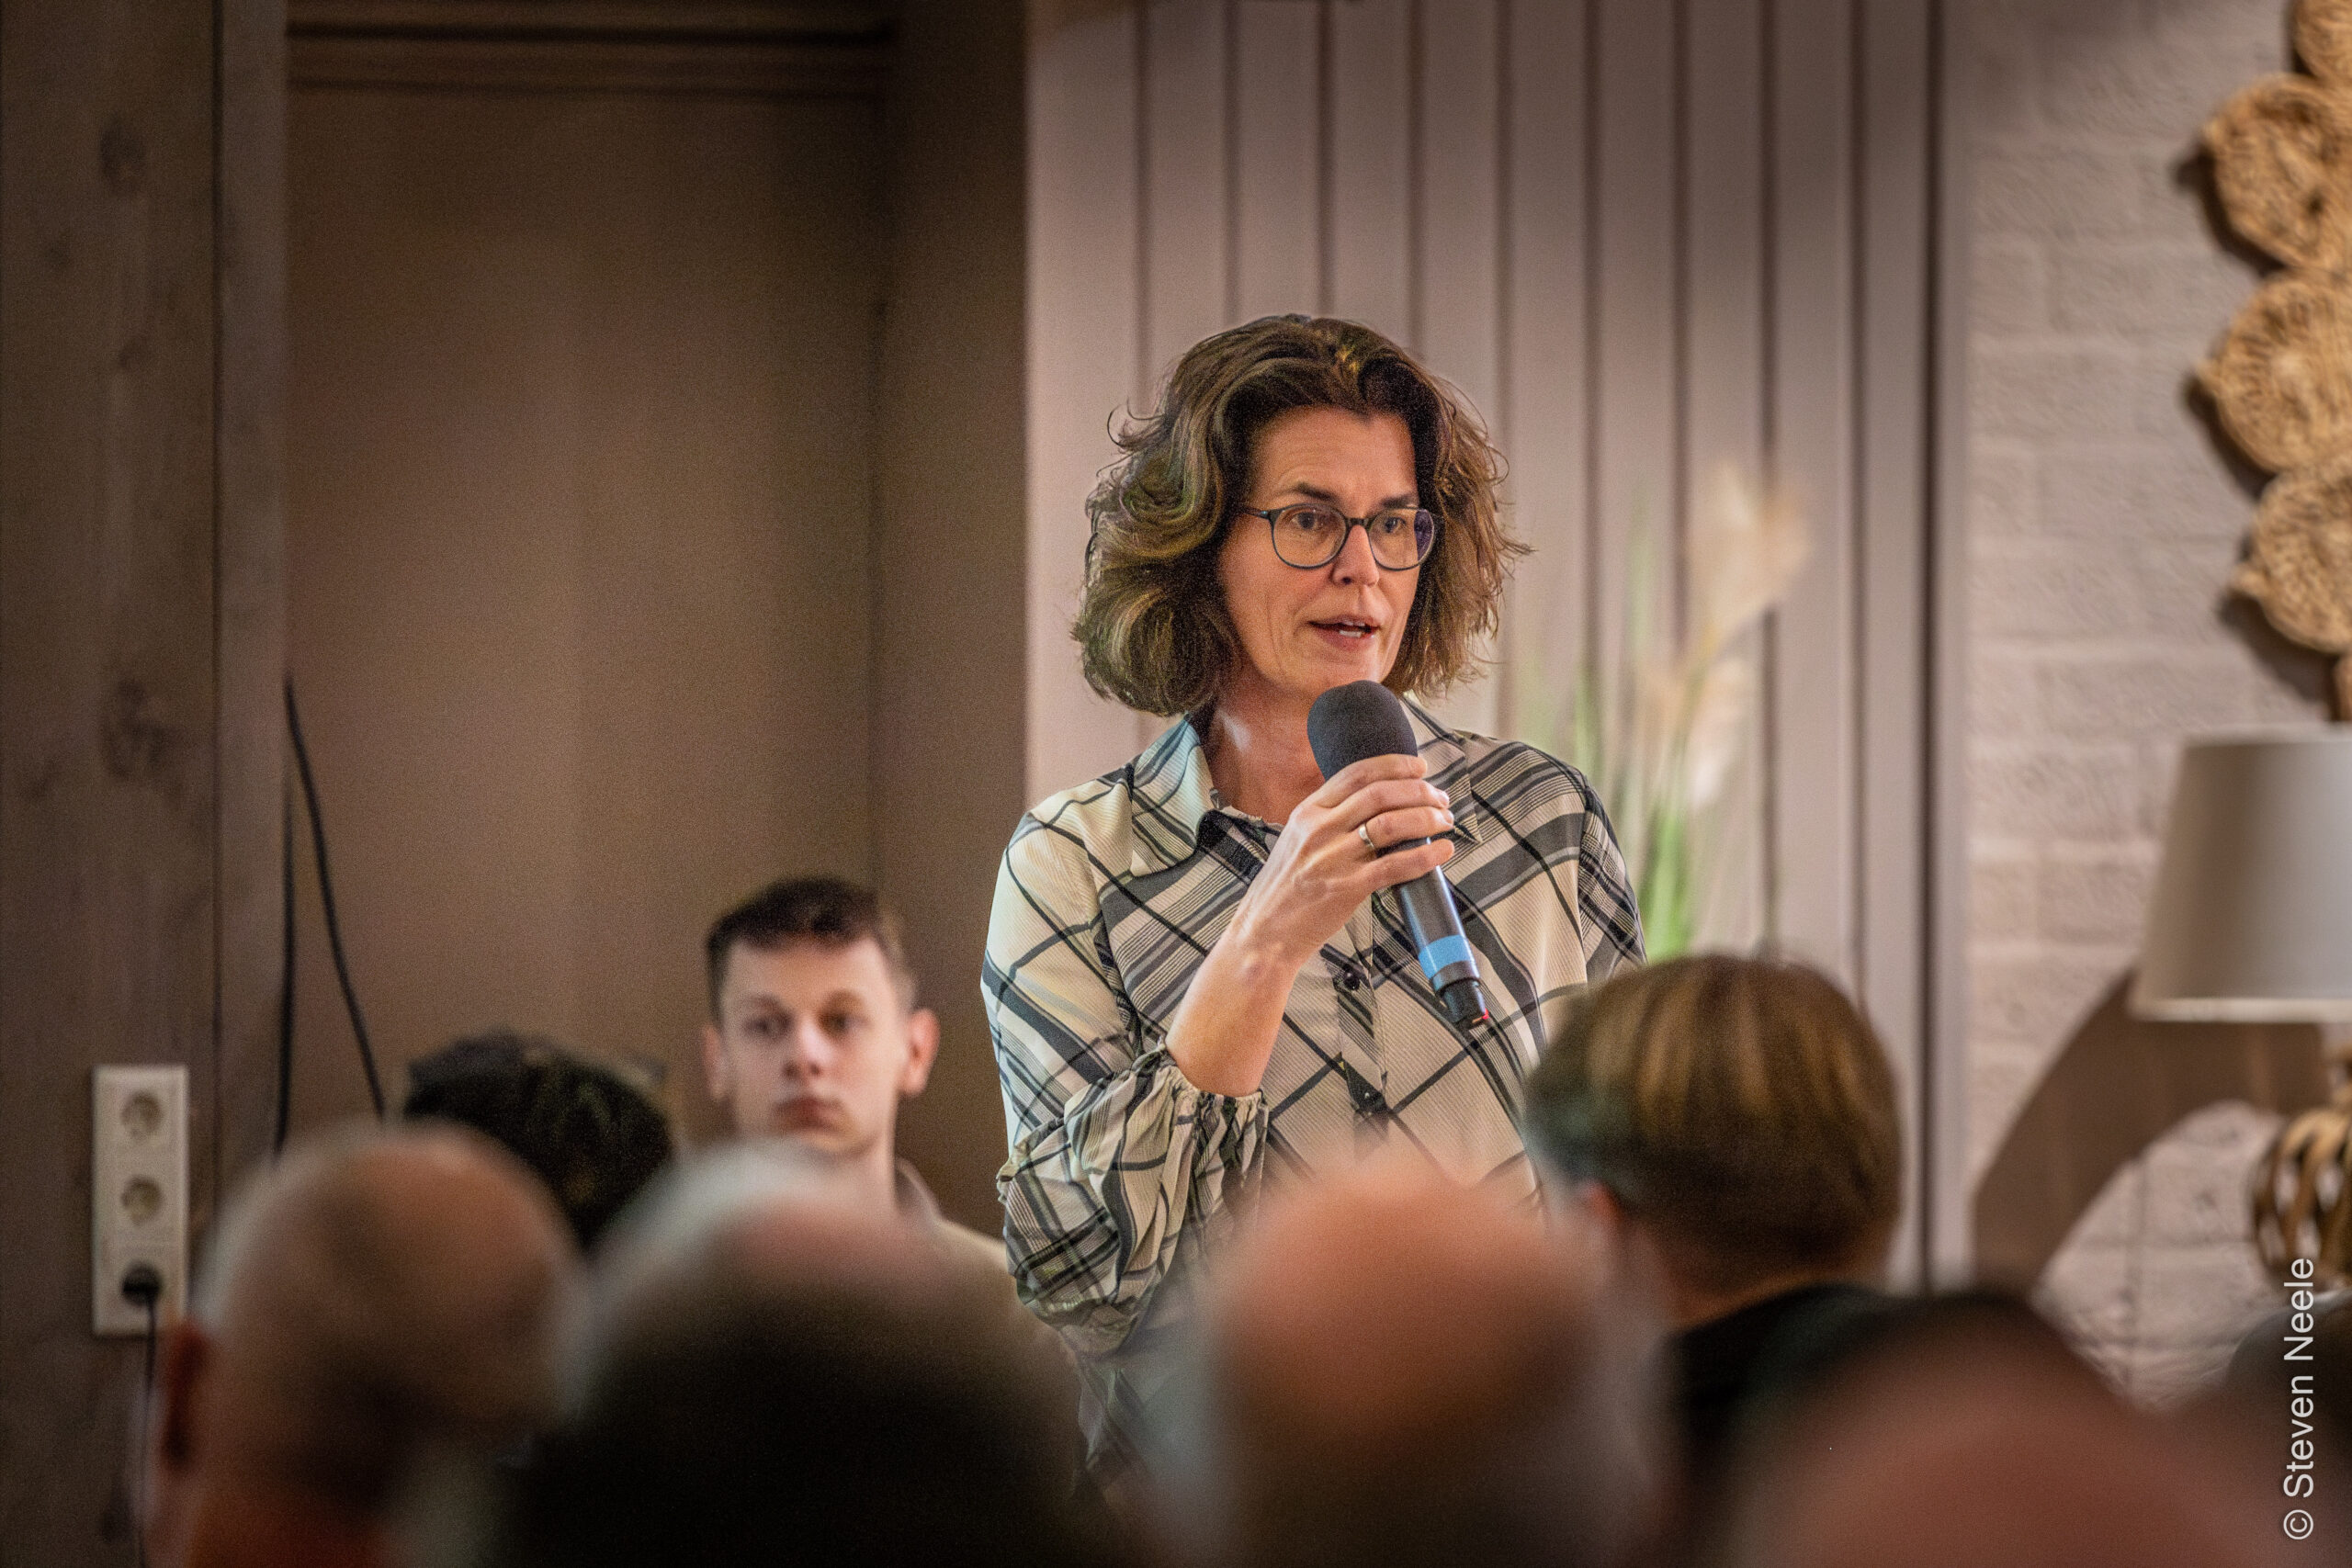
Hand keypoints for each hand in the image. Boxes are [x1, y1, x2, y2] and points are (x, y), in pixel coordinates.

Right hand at [1163, 753, 1454, 1097]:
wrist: (1264, 934)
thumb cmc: (1285, 891)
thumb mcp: (1297, 841)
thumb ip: (1328, 820)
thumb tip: (1374, 805)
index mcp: (1306, 812)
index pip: (1356, 773)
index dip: (1394, 765)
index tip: (1419, 768)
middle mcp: (1318, 830)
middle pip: (1380, 793)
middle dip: (1419, 791)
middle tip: (1440, 798)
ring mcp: (1332, 859)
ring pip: (1391, 824)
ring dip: (1427, 818)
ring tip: (1444, 821)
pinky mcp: (1346, 888)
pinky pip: (1395, 865)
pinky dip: (1425, 855)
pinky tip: (1442, 851)